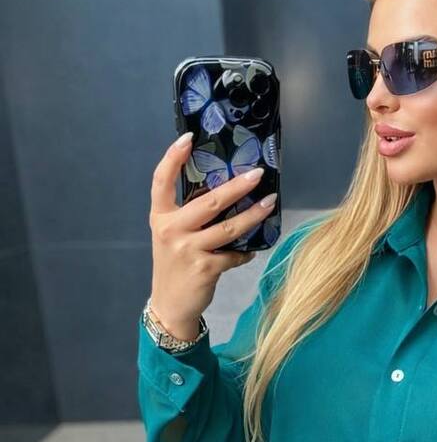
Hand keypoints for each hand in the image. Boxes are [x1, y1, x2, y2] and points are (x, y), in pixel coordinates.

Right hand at [148, 132, 276, 329]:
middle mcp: (171, 230)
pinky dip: (246, 252)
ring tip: (270, 202)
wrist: (170, 305)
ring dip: (253, 215)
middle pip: (209, 201)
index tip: (188, 137)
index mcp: (160, 217)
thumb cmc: (175, 265)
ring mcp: (187, 250)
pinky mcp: (205, 269)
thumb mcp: (171, 236)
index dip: (172, 157)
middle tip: (258, 173)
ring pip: (229, 227)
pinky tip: (252, 250)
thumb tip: (226, 191)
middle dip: (237, 186)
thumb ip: (188, 215)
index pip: (161, 181)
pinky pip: (234, 255)